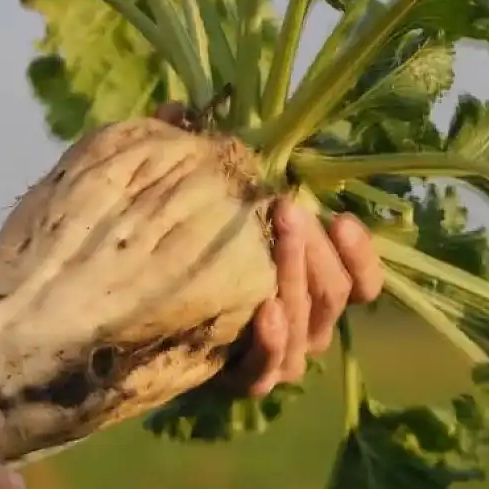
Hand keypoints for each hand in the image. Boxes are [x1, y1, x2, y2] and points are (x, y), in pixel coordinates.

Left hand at [151, 103, 384, 397]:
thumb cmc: (176, 253)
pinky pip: (269, 371)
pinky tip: (263, 310)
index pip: (361, 282)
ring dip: (295, 281)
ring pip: (309, 330)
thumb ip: (200, 163)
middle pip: (335, 297)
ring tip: (276, 238)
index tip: (343, 218)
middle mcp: (303, 325)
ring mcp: (275, 357)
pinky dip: (272, 343)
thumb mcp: (191, 205)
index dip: (362, 255)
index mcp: (309, 288)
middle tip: (287, 207)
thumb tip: (178, 107)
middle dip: (316, 250)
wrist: (126, 325)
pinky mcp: (241, 381)